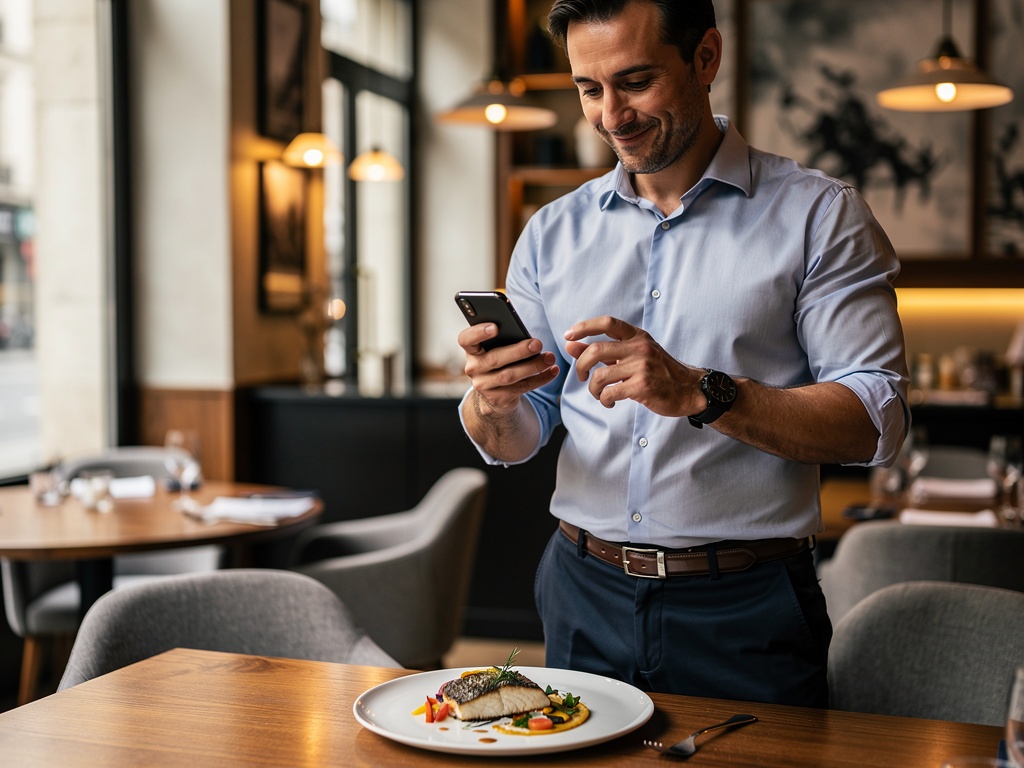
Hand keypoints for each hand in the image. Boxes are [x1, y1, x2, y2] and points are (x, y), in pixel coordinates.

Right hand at [458, 322, 557, 415]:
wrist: (494, 394)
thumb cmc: (500, 360)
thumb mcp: (496, 348)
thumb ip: (504, 339)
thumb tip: (524, 333)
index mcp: (472, 350)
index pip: (466, 339)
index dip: (478, 332)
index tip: (495, 327)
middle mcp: (473, 369)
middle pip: (494, 359)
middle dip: (518, 351)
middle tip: (537, 344)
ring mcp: (484, 386)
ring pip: (510, 376)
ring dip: (533, 366)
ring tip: (550, 358)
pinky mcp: (498, 399)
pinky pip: (522, 388)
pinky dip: (540, 379)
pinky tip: (553, 371)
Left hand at [564, 316, 701, 416]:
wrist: (688, 390)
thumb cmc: (657, 372)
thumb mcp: (632, 355)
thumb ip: (603, 350)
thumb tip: (570, 345)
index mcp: (637, 336)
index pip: (607, 323)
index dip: (584, 327)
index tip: (568, 336)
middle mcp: (640, 347)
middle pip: (596, 350)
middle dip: (581, 366)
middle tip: (582, 376)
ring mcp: (642, 367)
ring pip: (600, 376)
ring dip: (593, 389)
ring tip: (599, 394)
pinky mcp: (643, 386)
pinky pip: (610, 393)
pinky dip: (604, 400)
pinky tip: (609, 402)